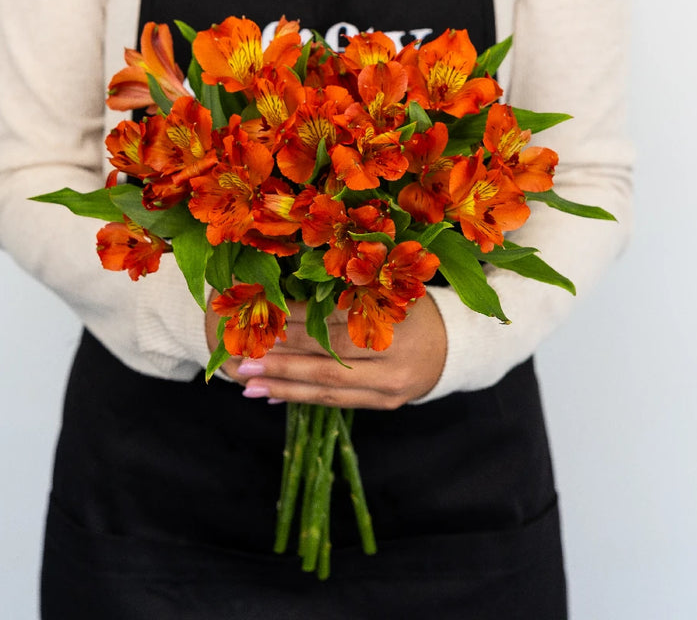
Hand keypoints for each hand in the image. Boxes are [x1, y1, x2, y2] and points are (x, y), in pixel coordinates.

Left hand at [210, 294, 446, 409]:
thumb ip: (344, 295)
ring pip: (328, 387)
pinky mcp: (386, 404)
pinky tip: (272, 394)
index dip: (295, 320)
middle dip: (281, 357)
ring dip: (283, 384)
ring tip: (246, 382)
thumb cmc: (411, 310)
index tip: (259, 317)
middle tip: (241, 357)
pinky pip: (337, 402)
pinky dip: (301, 397)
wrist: (455, 346)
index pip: (335, 321)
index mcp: (395, 319)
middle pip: (328, 358)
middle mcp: (394, 357)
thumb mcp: (386, 291)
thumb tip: (285, 302)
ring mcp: (391, 386)